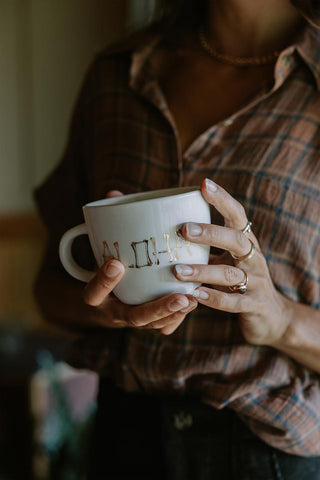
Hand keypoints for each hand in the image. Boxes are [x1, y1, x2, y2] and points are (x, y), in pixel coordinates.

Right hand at [82, 190, 196, 334]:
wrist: (105, 300)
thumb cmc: (106, 267)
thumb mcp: (100, 251)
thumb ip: (107, 227)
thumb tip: (113, 195)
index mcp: (96, 296)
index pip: (94, 293)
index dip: (103, 281)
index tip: (116, 263)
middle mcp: (114, 313)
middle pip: (134, 317)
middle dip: (158, 308)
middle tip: (179, 296)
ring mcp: (132, 320)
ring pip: (154, 324)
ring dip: (175, 313)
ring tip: (193, 298)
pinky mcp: (147, 322)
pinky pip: (163, 326)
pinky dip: (178, 316)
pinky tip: (195, 299)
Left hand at [174, 178, 291, 346]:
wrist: (271, 315)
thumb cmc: (239, 280)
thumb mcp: (226, 259)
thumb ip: (205, 247)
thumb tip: (165, 227)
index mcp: (246, 242)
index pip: (237, 215)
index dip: (222, 199)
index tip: (204, 184)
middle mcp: (254, 258)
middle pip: (236, 239)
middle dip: (210, 233)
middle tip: (183, 229)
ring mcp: (257, 282)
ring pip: (229, 273)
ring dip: (202, 271)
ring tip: (177, 271)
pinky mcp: (255, 305)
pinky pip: (234, 302)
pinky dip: (214, 298)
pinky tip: (195, 295)